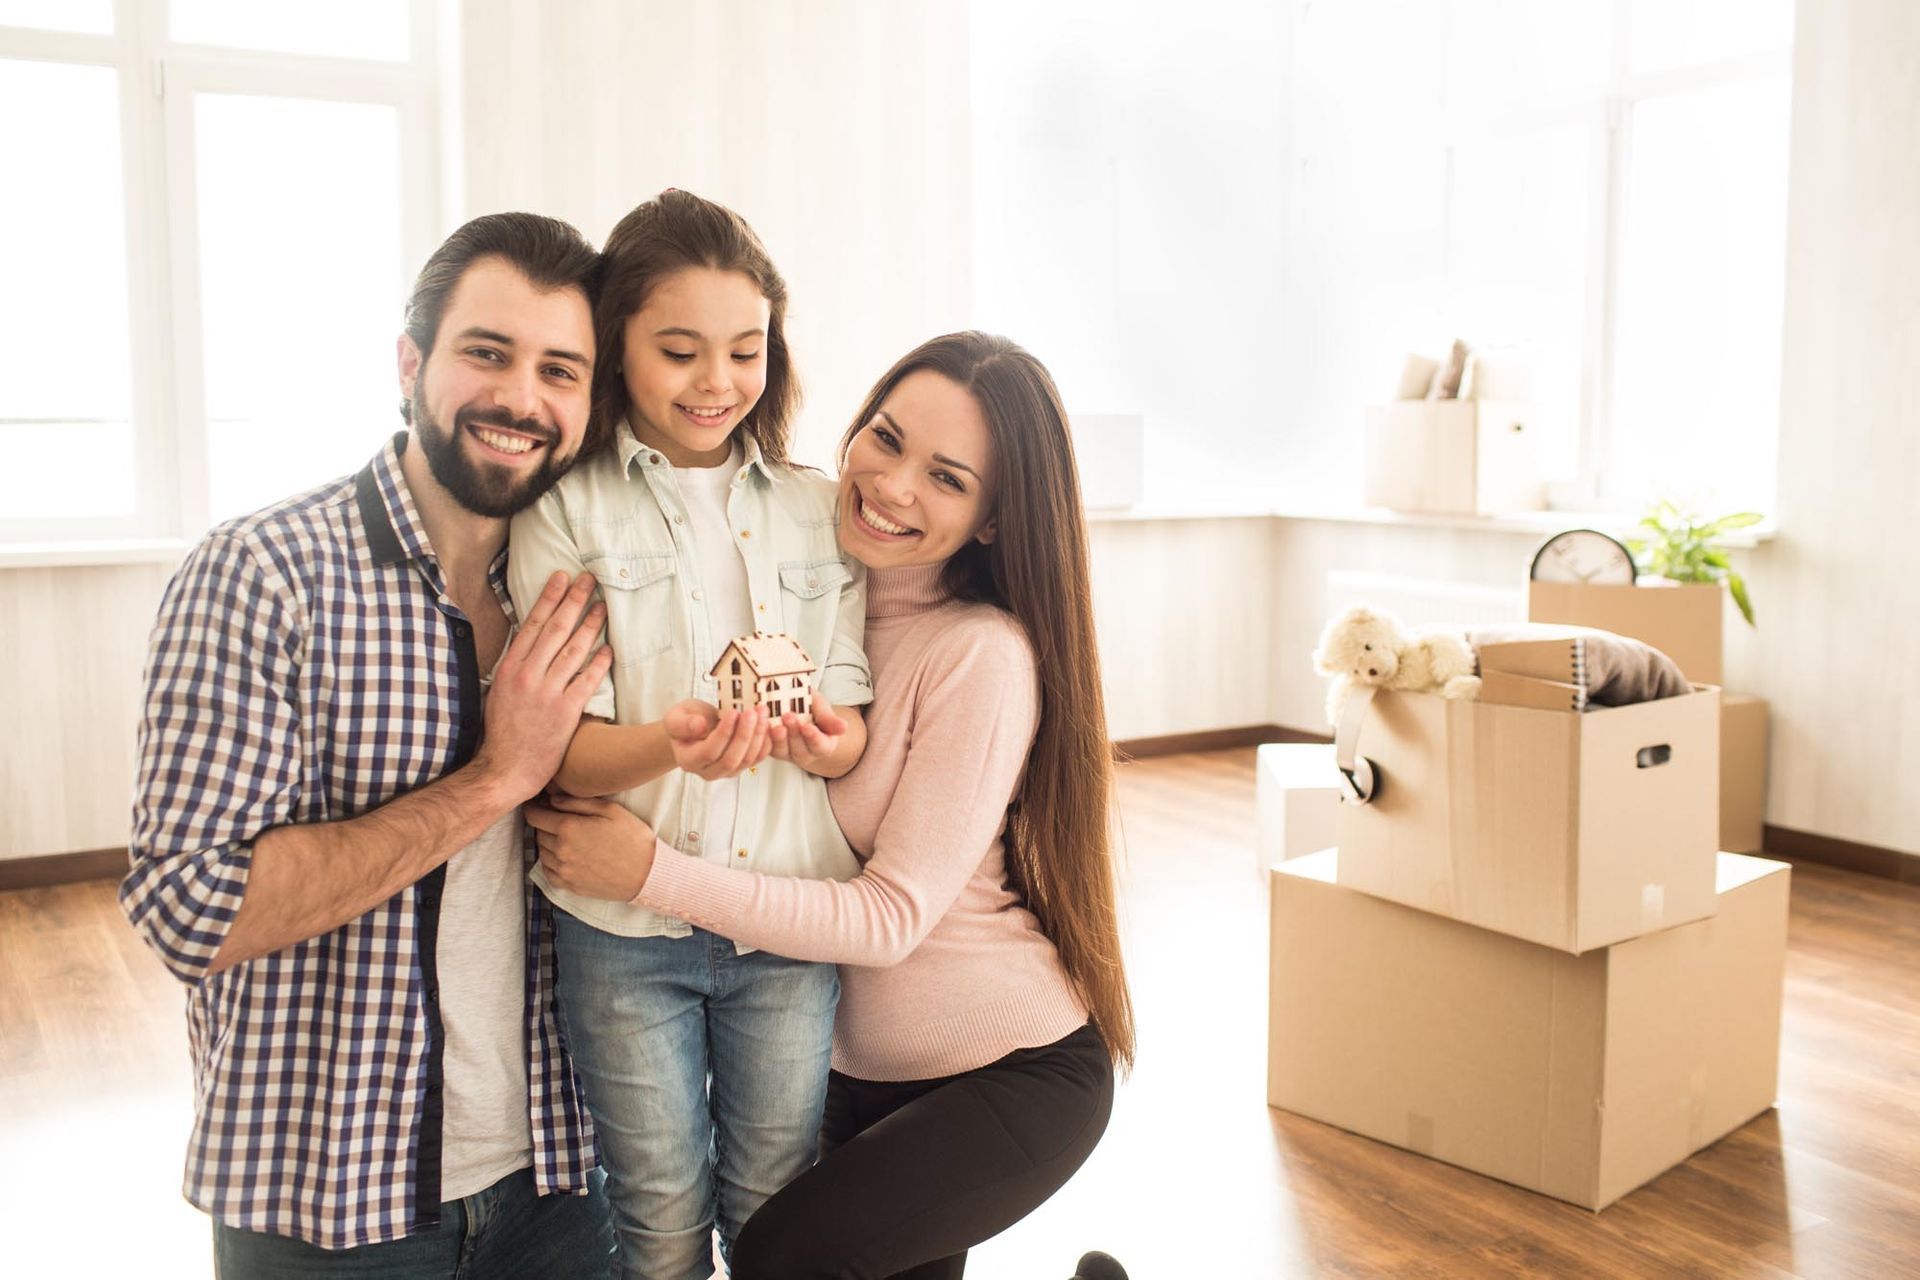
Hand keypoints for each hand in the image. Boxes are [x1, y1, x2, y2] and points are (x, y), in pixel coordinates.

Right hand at [473, 571, 611, 801]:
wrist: (504, 769)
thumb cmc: (502, 732)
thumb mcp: (499, 692)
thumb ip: (515, 667)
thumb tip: (527, 642)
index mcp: (509, 668)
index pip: (532, 624)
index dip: (549, 598)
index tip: (561, 577)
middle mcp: (527, 676)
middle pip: (555, 629)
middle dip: (574, 601)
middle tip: (589, 580)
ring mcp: (547, 693)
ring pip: (573, 651)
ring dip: (590, 625)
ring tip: (603, 607)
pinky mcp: (565, 712)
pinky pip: (586, 681)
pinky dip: (598, 663)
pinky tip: (609, 648)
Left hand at [526, 793, 655, 900]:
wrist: (646, 874)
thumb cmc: (632, 838)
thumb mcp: (610, 809)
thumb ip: (577, 801)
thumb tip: (552, 798)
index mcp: (569, 828)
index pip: (534, 815)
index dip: (535, 807)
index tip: (540, 804)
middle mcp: (561, 850)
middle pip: (537, 832)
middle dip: (545, 823)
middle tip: (561, 819)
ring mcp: (563, 870)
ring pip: (541, 851)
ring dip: (548, 842)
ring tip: (568, 837)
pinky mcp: (568, 885)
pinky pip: (547, 870)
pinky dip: (551, 861)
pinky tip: (566, 855)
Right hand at [663, 698, 771, 779]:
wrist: (694, 728)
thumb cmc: (685, 721)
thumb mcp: (676, 717)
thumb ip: (683, 723)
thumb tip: (699, 726)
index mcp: (689, 760)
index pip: (709, 751)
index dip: (724, 733)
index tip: (734, 712)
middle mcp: (708, 771)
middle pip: (731, 759)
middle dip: (745, 734)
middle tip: (753, 711)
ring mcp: (726, 771)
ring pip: (747, 759)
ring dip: (758, 735)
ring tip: (762, 712)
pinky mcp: (741, 766)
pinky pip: (758, 758)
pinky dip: (765, 741)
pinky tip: (767, 723)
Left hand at [768, 694, 846, 772]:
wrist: (794, 707)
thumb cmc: (812, 709)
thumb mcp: (822, 709)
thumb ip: (830, 719)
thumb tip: (844, 728)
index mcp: (823, 745)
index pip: (819, 746)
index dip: (813, 738)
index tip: (807, 727)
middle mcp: (805, 753)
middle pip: (800, 750)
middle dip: (793, 733)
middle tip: (788, 716)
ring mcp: (787, 753)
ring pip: (782, 751)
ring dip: (778, 739)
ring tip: (775, 725)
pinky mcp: (771, 749)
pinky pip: (766, 748)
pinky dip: (763, 738)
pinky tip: (761, 726)